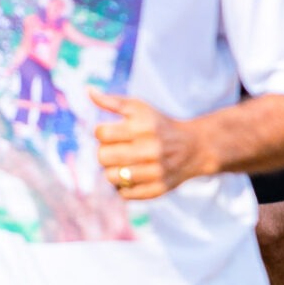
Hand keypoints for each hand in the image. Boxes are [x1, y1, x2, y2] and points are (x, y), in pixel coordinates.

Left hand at [90, 92, 209, 199]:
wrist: (195, 147)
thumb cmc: (160, 125)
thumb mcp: (140, 108)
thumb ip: (112, 101)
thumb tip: (88, 90)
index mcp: (144, 126)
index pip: (101, 134)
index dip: (102, 133)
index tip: (113, 133)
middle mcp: (151, 149)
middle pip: (103, 157)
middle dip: (105, 153)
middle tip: (117, 150)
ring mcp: (155, 171)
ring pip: (111, 177)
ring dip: (113, 171)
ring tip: (124, 164)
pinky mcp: (158, 189)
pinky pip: (124, 194)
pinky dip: (125, 186)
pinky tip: (134, 176)